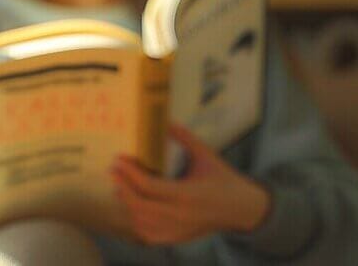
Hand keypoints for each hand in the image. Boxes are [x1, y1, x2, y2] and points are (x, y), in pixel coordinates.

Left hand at [110, 124, 270, 245]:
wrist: (244, 209)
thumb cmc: (225, 180)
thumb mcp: (206, 156)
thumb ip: (185, 138)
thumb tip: (165, 119)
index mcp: (188, 194)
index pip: (149, 186)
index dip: (130, 173)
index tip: (119, 159)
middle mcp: (181, 215)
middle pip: (140, 205)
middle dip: (123, 187)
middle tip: (114, 171)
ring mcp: (179, 229)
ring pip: (142, 221)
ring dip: (128, 204)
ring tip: (120, 186)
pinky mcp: (179, 237)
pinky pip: (150, 235)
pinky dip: (137, 222)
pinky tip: (133, 208)